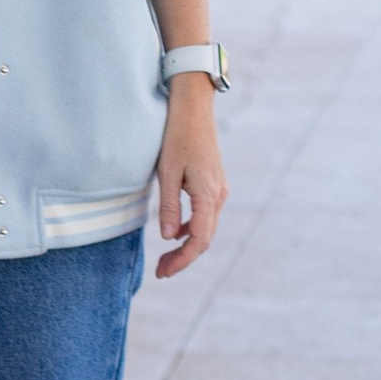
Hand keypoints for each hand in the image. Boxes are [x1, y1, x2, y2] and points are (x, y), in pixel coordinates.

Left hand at [152, 78, 225, 280]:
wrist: (194, 107)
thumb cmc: (177, 135)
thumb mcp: (167, 171)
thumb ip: (168, 206)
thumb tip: (167, 237)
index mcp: (208, 195)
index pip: (198, 240)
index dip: (181, 260)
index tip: (163, 272)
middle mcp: (219, 196)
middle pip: (204, 239)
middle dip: (183, 258)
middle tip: (161, 272)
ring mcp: (219, 190)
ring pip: (206, 228)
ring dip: (187, 245)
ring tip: (165, 257)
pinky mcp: (214, 184)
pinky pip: (206, 215)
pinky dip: (191, 228)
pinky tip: (174, 231)